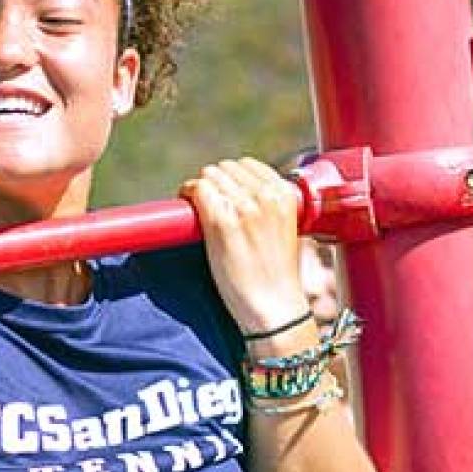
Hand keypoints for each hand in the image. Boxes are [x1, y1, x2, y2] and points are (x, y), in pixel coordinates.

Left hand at [179, 158, 309, 335]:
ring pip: (210, 176)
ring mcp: (243, 206)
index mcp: (286, 194)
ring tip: (197, 208)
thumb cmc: (275, 275)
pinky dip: (188, 194)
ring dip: (200, 188)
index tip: (222, 193)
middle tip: (206, 204)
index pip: (248, 166)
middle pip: (226, 168)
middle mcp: (266, 195)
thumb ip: (266, 207)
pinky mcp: (221, 221)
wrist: (274, 305)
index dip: (231, 178)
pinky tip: (186, 206)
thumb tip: (237, 194)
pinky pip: (197, 190)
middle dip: (214, 183)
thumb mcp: (282, 230)